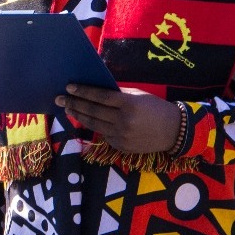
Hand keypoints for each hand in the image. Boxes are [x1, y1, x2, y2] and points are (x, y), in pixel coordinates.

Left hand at [55, 84, 180, 153]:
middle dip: (74, 104)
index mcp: (128, 104)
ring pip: (94, 125)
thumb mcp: (138, 96)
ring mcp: (122, 136)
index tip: (69, 87)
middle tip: (60, 99)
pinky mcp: (121, 147)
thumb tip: (95, 92)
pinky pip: (104, 135)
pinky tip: (84, 119)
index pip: (100, 97)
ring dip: (79, 116)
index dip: (83, 91)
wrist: (174, 131)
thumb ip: (118, 95)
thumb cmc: (155, 108)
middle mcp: (123, 121)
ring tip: (68, 108)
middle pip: (93, 111)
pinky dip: (94, 126)